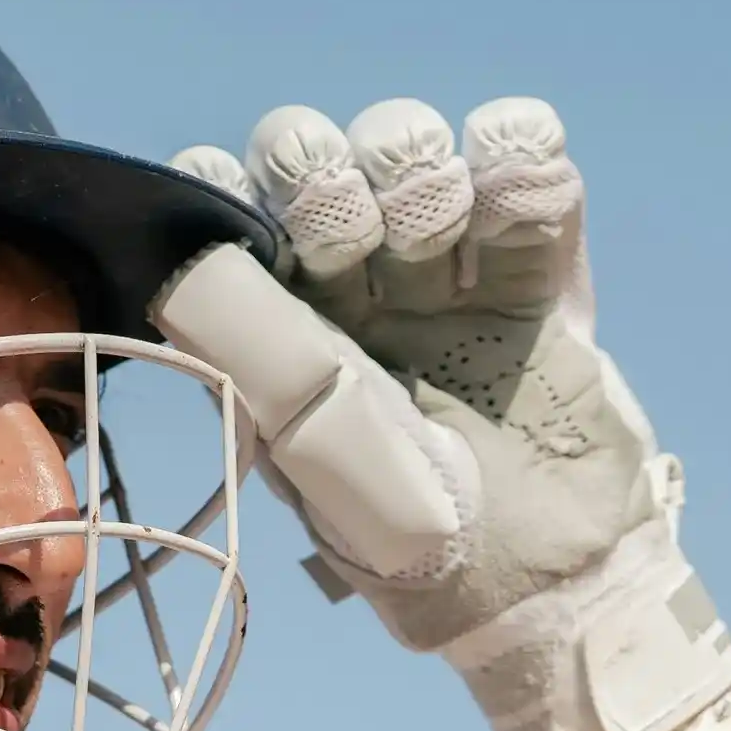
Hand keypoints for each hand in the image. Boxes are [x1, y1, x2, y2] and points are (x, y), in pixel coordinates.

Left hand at [154, 98, 730, 730]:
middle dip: (324, 176)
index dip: (225, 184)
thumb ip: (263, 354)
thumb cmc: (418, 541)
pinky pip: (527, 166)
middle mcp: (353, 286)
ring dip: (419, 168)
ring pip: (413, 144)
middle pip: (314, 155)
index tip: (243, 212)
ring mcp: (447, 271)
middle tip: (352, 242)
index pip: (226, 211)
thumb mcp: (327, 459)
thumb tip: (175, 263)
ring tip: (442, 234)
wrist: (555, 585)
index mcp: (280, 329)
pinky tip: (515, 204)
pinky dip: (520, 158)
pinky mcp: (538, 268)